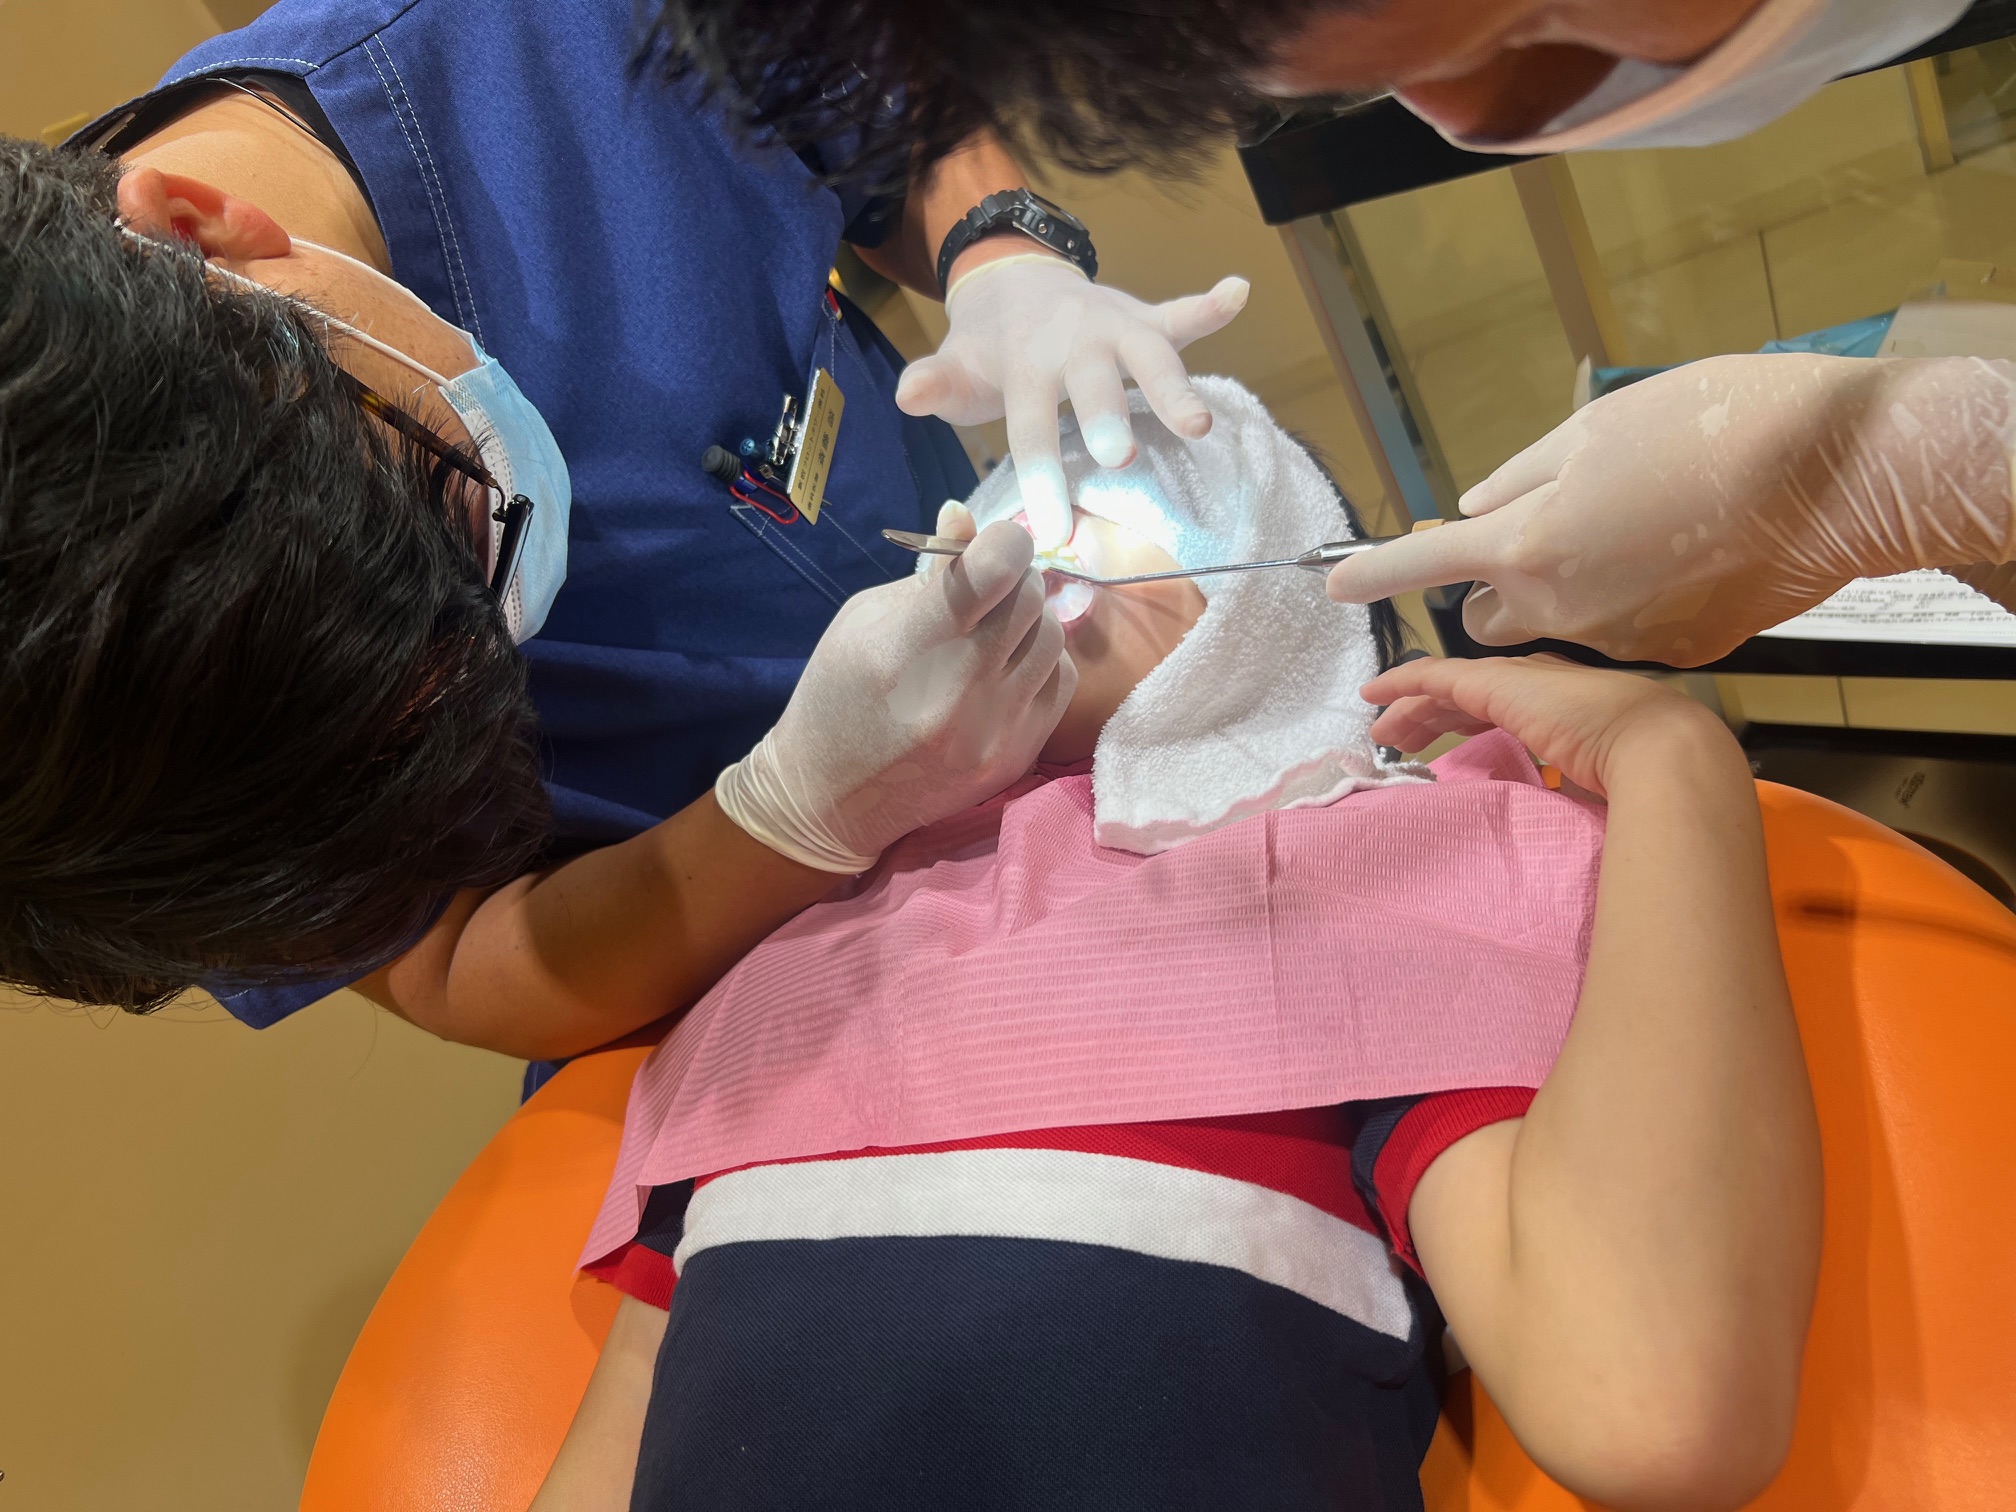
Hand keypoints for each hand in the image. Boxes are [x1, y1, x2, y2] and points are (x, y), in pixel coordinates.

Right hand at [716, 514, 1076, 870]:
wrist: (831, 798)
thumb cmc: (837, 695)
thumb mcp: (863, 620)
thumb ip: (928, 572)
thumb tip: (968, 515)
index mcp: (911, 645)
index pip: (994, 568)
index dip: (1002, 541)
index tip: (991, 545)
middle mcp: (960, 690)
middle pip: (1030, 596)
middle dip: (1012, 579)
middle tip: (987, 590)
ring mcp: (995, 730)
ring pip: (1053, 636)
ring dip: (1028, 621)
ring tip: (992, 632)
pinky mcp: (1018, 756)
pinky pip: (1060, 680)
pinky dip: (1039, 662)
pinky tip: (1005, 669)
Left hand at [896, 253, 1248, 549]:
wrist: (1012, 281)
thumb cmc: (989, 349)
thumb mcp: (957, 367)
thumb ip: (936, 383)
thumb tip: (908, 394)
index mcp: (1026, 362)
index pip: (1031, 425)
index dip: (1040, 477)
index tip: (1052, 530)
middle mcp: (1074, 342)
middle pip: (1094, 382)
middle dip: (1108, 416)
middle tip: (1121, 458)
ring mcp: (1114, 326)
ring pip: (1149, 353)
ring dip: (1174, 386)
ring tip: (1200, 424)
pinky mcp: (1144, 318)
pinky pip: (1180, 313)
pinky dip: (1211, 304)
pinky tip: (1239, 290)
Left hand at [1327, 354, 2015, 664]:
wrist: (1840, 478)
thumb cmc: (1715, 425)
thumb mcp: (1600, 424)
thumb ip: (1523, 472)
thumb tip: (1473, 503)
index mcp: (1528, 541)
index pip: (1423, 565)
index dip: (1371, 574)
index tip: (1334, 587)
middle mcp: (1561, 607)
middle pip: (1488, 615)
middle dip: (1496, 585)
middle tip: (1546, 531)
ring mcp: (1619, 639)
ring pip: (1561, 625)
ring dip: (1571, 592)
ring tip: (1642, 531)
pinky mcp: (1676, 652)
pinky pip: (1625, 633)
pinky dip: (1635, 603)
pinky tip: (1687, 557)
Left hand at [1362, 654, 1728, 798]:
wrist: (1660, 748)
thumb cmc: (1643, 775)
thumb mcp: (1595, 780)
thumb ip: (1568, 787)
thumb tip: (1563, 814)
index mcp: (1559, 704)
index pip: (1499, 709)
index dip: (1464, 723)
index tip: (1439, 746)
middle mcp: (1535, 683)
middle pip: (1466, 696)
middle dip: (1431, 715)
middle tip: (1400, 741)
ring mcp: (1514, 679)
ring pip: (1444, 686)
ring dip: (1410, 708)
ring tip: (1383, 731)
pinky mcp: (1493, 683)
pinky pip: (1432, 677)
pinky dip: (1402, 684)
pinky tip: (1374, 693)